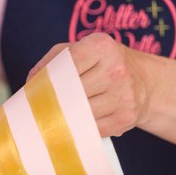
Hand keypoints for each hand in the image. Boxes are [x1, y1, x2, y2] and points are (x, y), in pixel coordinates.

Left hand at [28, 33, 150, 136]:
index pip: (66, 65)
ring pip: (81, 112)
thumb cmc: (103, 64)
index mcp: (101, 46)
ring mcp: (123, 95)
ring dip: (67, 116)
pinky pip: (92, 128)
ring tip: (60, 114)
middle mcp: (116, 69)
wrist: (144, 82)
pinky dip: (82, 127)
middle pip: (72, 91)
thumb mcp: (81, 50)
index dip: (50, 80)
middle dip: (55, 100)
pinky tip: (80, 122)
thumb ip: (53, 61)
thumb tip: (31, 82)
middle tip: (43, 107)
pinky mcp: (126, 117)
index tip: (38, 90)